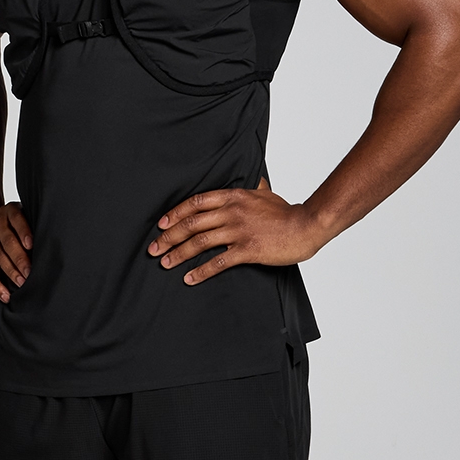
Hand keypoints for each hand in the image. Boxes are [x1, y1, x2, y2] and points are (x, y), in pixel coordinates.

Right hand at [0, 201, 31, 301]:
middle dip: (20, 259)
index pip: (18, 220)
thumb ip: (29, 229)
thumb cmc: (7, 224)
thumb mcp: (17, 218)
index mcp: (10, 212)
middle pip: (9, 242)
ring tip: (22, 284)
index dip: (24, 232)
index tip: (31, 245)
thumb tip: (48, 252)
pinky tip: (5, 294)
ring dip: (11, 272)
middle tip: (30, 273)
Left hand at [148, 179, 321, 284]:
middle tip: (154, 248)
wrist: (306, 226)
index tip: (162, 224)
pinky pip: (218, 261)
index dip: (175, 213)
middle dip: (169, 237)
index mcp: (233, 196)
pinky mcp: (247, 249)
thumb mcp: (265, 194)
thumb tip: (254, 181)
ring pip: (200, 242)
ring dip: (179, 254)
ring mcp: (239, 230)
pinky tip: (189, 278)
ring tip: (165, 263)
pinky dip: (201, 271)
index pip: (196, 202)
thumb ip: (253, 189)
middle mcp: (232, 211)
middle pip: (192, 223)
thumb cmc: (286, 213)